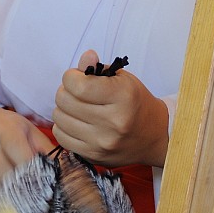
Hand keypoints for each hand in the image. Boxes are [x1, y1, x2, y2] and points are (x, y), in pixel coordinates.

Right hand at [0, 101, 53, 197]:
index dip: (38, 177)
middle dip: (28, 192)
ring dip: (14, 200)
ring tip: (24, 197)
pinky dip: (0, 200)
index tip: (47, 187)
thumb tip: (64, 173)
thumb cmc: (4, 127)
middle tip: (39, 199)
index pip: (24, 162)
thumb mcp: (27, 129)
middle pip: (12, 182)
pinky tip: (5, 191)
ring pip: (0, 194)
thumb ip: (46, 149)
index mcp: (5, 131)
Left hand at [52, 49, 168, 167]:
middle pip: (65, 100)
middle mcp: (113, 121)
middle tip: (77, 91)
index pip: (78, 85)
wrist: (154, 136)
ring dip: (64, 108)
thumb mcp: (122, 78)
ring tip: (77, 106)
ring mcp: (102, 142)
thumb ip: (97, 67)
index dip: (71, 77)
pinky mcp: (94, 156)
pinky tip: (76, 121)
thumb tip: (85, 56)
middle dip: (66, 91)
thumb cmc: (135, 102)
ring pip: (59, 118)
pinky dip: (64, 126)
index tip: (77, 77)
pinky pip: (61, 136)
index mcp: (122, 97)